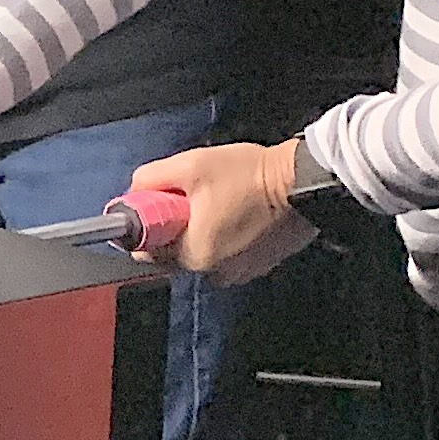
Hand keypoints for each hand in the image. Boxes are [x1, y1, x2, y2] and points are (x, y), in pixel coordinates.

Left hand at [129, 138, 315, 283]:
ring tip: (221, 200)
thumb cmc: (248, 175)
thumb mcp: (190, 166)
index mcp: (193, 256)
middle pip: (175, 251)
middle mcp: (214, 273)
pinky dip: (225, 234)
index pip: (147, 251)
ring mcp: (240, 272)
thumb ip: (151, 179)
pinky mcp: (259, 265)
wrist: (304, 182)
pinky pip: (226, 252)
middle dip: (177, 224)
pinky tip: (237, 210)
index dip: (148, 224)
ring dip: (202, 229)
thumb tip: (133, 192)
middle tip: (195, 195)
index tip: (159, 204)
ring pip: (201, 251)